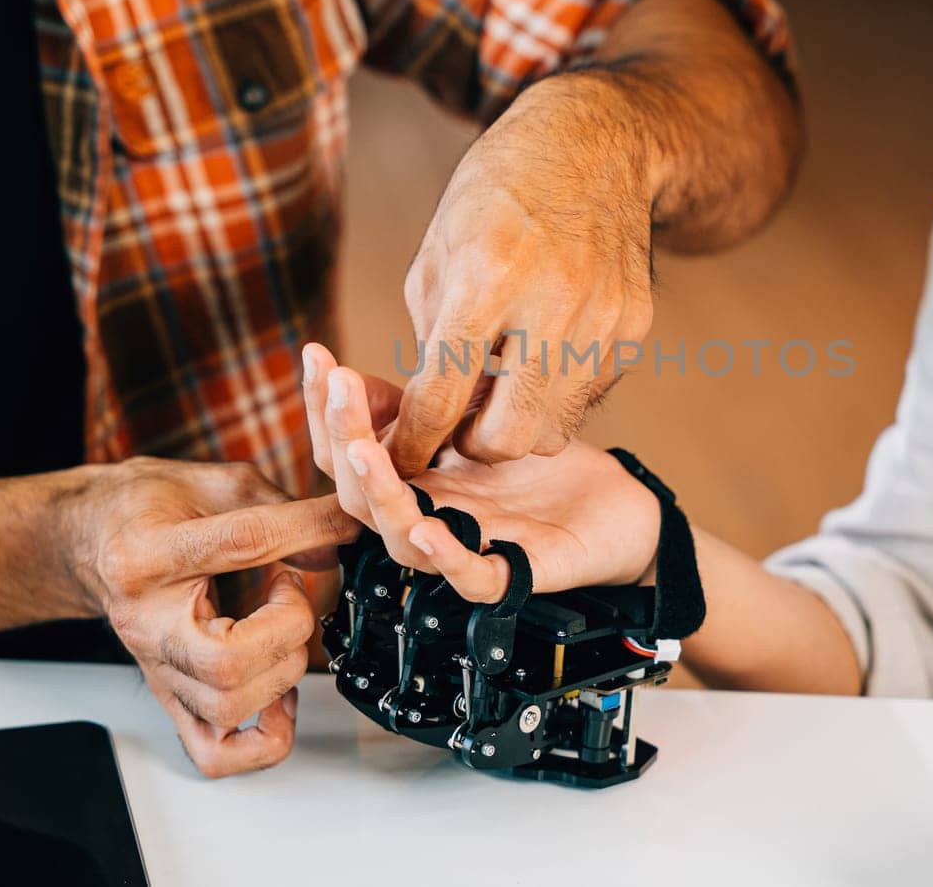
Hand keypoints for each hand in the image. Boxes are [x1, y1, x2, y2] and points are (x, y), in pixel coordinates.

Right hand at [58, 456, 359, 776]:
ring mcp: (156, 667)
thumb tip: (337, 541)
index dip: (308, 529)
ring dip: (283, 670)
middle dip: (289, 627)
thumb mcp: (212, 483)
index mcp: (148, 553)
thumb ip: (278, 508)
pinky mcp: (168, 696)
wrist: (89, 539)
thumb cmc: (146, 509)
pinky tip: (279, 696)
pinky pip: (214, 752)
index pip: (241, 544)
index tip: (342, 523)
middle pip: (227, 661)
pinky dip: (262, 739)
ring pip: (228, 708)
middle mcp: (146, 621)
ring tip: (282, 630)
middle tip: (290, 590)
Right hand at [301, 344, 659, 601]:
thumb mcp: (482, 412)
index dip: (326, 409)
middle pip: (360, 494)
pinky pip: (470, 577)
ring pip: (401, 539)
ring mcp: (468, 546)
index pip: (350, 451)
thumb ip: (430, 395)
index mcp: (417, 481)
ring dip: (378, 495)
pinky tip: (427, 526)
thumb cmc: (544, 467)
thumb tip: (375, 357)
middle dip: (342, 438)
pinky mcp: (514, 573)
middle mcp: (431, 517)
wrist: (616, 506)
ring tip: (364, 452)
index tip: (317, 356)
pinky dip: (445, 556)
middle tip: (339, 389)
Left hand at [389, 73, 655, 476]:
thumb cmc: (498, 196)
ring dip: (517, 426)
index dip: (412, 444)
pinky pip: (587, 397)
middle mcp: (552, 302)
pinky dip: (556, 394)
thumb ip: (431, 340)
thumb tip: (431, 420)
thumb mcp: (439, 253)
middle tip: (457, 426)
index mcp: (486, 278)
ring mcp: (603, 318)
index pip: (440, 398)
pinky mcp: (635, 326)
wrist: (595, 146)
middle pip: (507, 438)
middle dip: (472, 448)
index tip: (401, 460)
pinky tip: (541, 356)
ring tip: (498, 393)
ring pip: (553, 431)